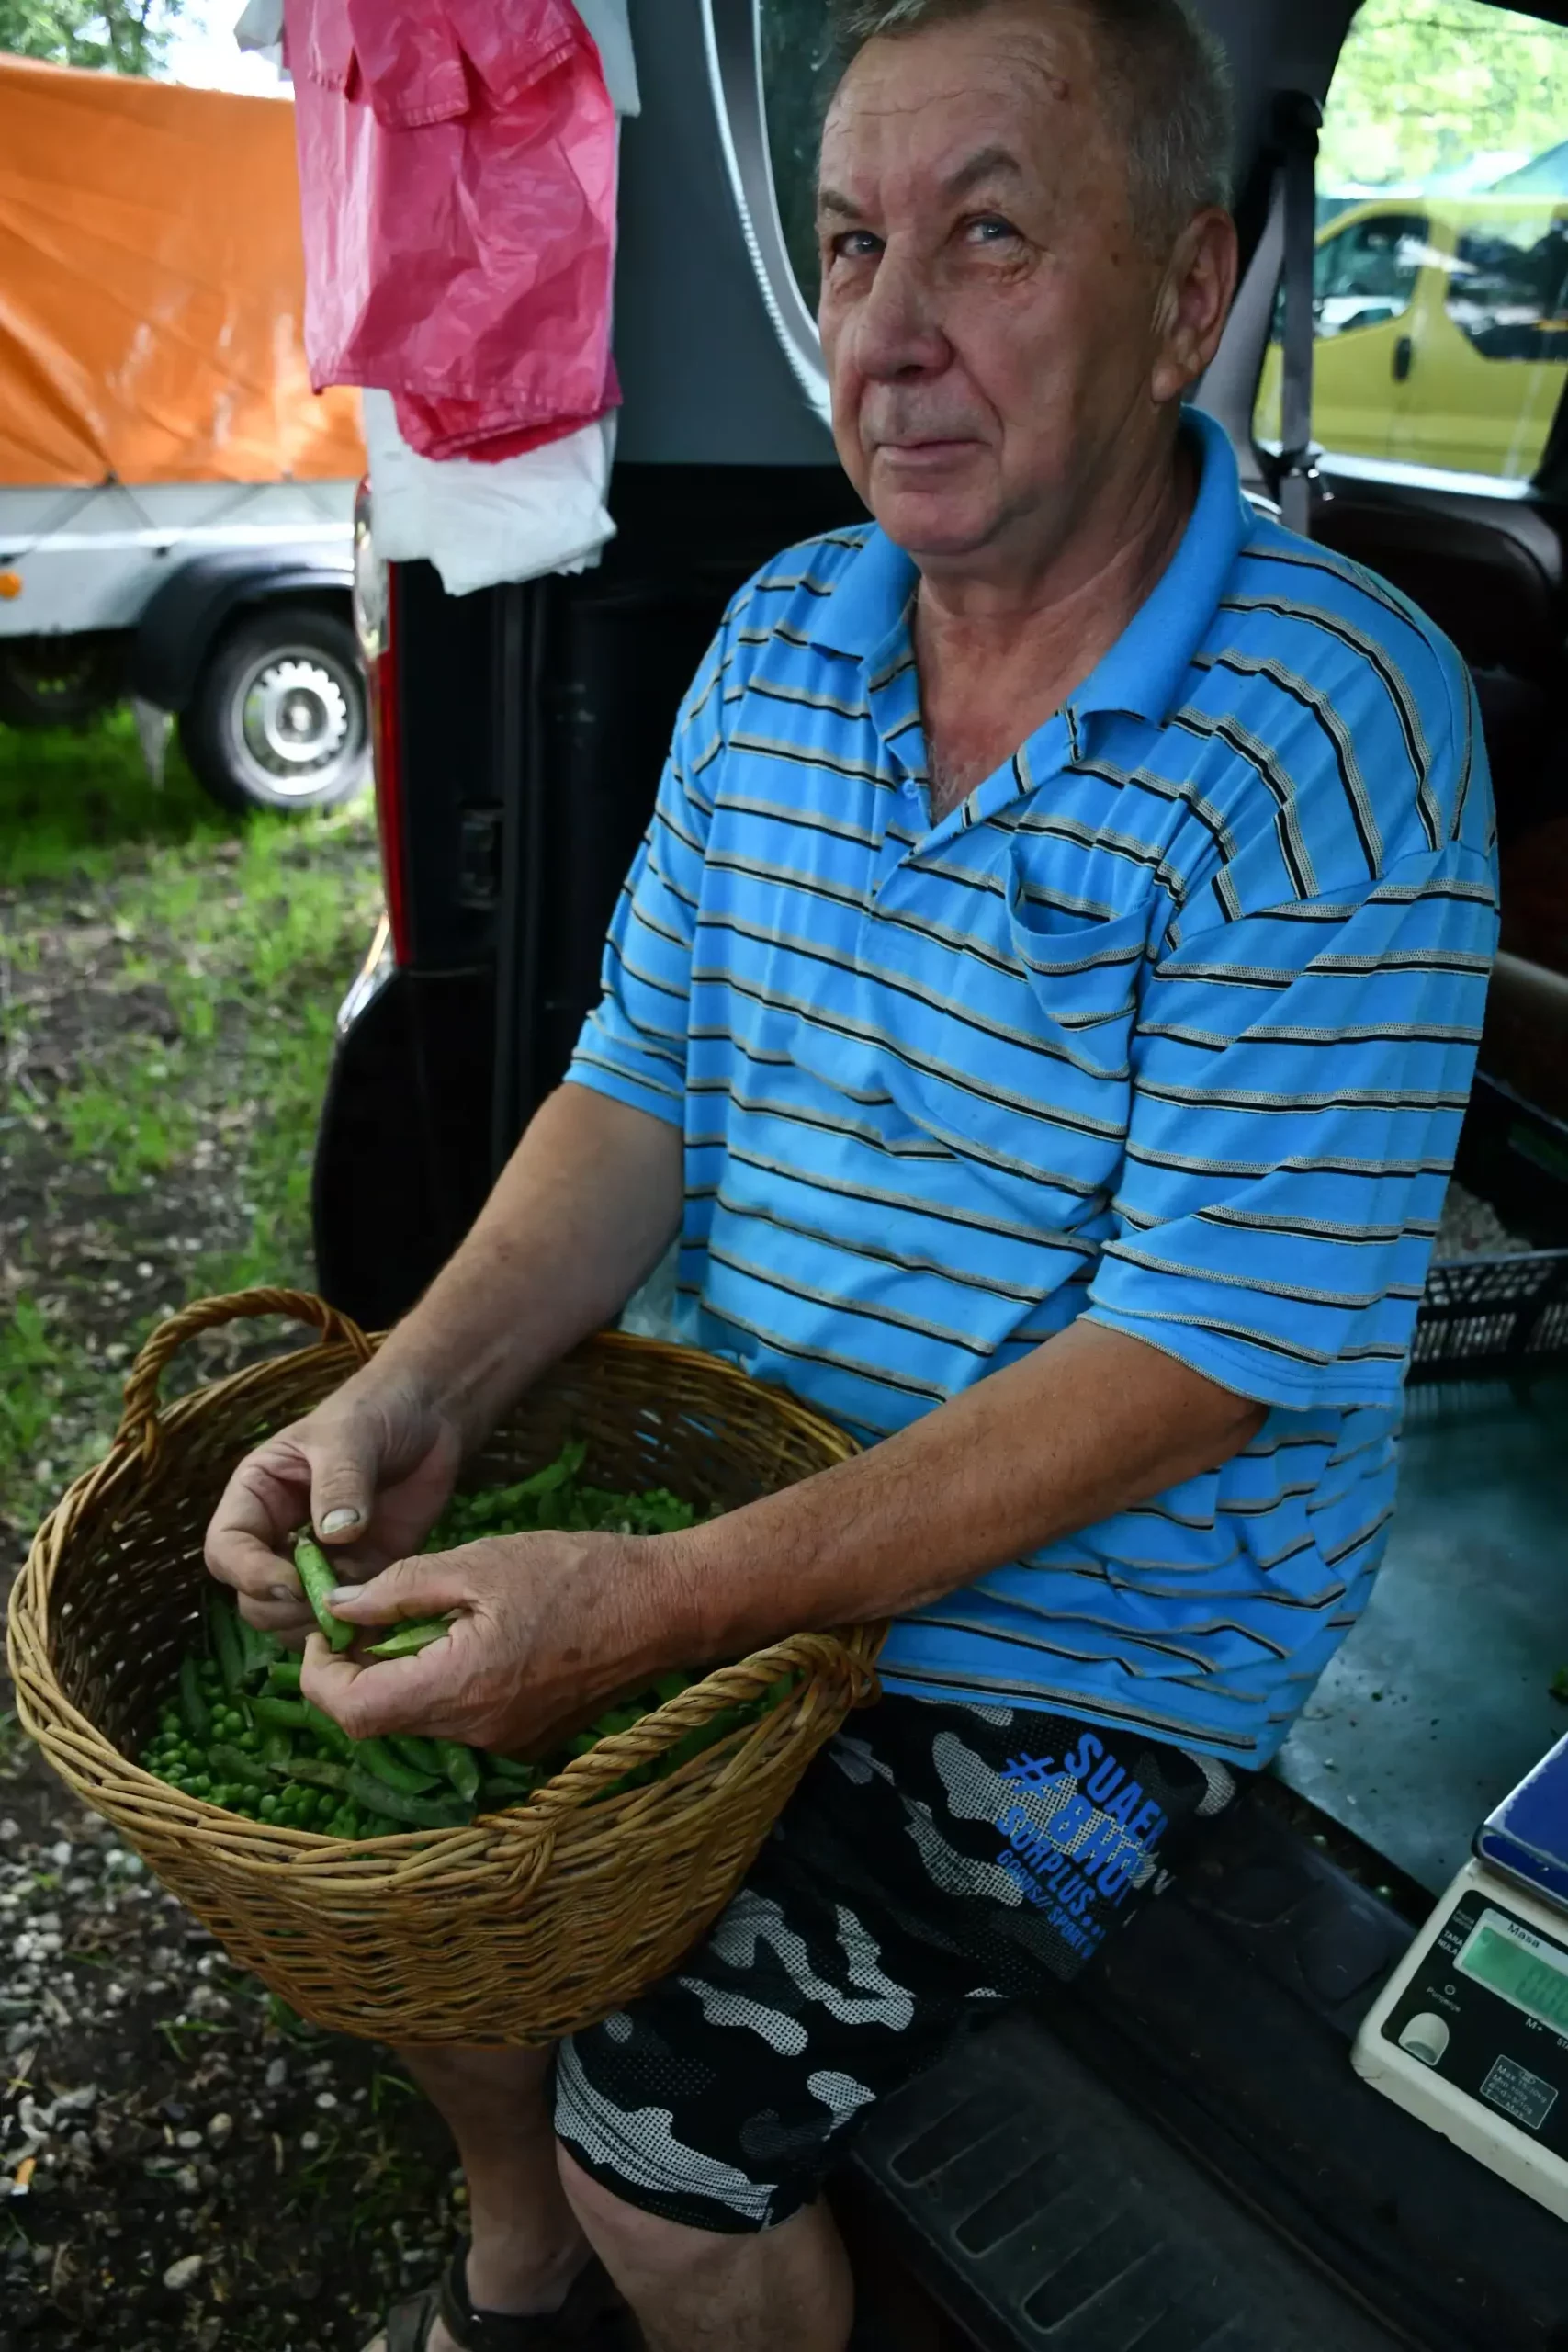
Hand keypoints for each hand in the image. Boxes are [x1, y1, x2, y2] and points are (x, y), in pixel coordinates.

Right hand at [203, 1367, 463, 1640]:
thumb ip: (340, 1483)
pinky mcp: (360, 1576)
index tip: (292, 1581)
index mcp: (257, 1497)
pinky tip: (385, 1607)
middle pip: (252, 1597)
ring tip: (361, 1598)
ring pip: (293, 1618)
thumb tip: (335, 1535)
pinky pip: (343, 1617)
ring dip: (320, 1622)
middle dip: (285, 1606)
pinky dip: (358, 1624)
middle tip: (332, 1597)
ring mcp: (318, 1561)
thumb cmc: (376, 1412)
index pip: (226, 1550)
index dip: (249, 1574)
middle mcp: (278, 1535)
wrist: (429, 1418)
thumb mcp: (352, 1436)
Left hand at [298, 1531, 671, 1750]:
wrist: (663, 1607)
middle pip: (382, 1719)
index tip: (326, 1629)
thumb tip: (340, 1608)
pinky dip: (445, 1683)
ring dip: (404, 1674)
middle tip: (370, 1612)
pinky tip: (472, 1636)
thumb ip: (399, 1588)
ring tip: (427, 1615)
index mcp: (458, 1687)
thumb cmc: (574, 1573)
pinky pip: (462, 1720)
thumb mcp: (477, 1561)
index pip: (352, 1711)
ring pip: (421, 1719)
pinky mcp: (527, 1740)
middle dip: (361, 1668)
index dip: (320, 1674)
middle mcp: (476, 1732)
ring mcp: (505, 1743)